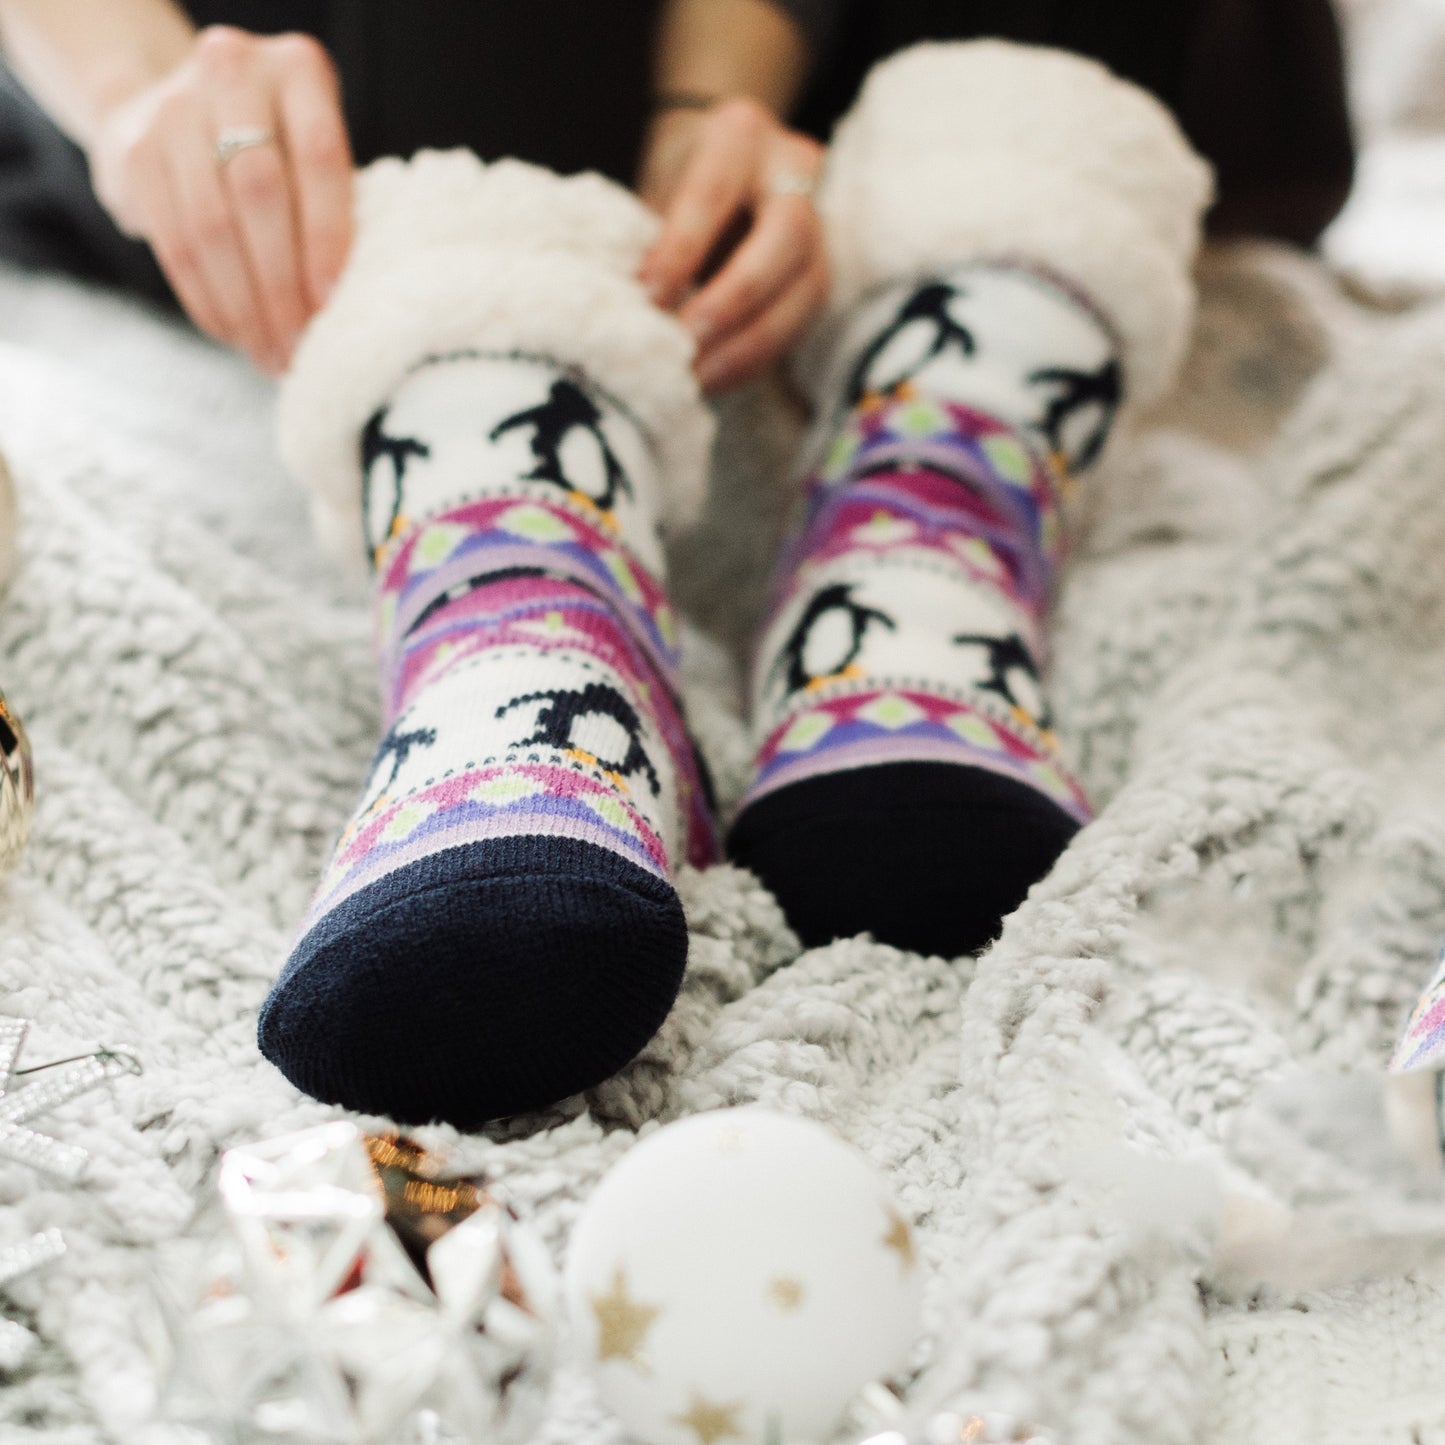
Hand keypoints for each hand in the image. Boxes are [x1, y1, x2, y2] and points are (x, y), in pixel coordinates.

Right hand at [88, 25, 352, 374]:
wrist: (171, 102)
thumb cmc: (277, 146)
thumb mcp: (312, 148)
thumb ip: (336, 204)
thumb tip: (359, 308)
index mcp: (298, 70)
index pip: (319, 159)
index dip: (327, 238)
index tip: (332, 305)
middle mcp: (232, 73)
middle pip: (259, 194)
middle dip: (283, 285)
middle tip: (301, 347)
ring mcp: (174, 108)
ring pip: (211, 226)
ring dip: (244, 306)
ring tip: (272, 355)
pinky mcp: (135, 151)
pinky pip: (173, 242)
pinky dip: (207, 299)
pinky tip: (234, 335)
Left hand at [638, 97, 827, 393]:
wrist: (725, 166)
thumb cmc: (677, 178)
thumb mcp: (658, 187)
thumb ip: (649, 236)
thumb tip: (626, 307)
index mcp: (740, 135)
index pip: (712, 194)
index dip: (680, 251)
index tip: (646, 299)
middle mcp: (795, 168)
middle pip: (785, 237)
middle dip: (733, 300)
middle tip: (685, 343)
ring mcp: (823, 221)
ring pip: (807, 289)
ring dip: (750, 344)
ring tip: (699, 377)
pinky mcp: (825, 270)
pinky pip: (802, 322)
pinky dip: (758, 358)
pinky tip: (718, 379)